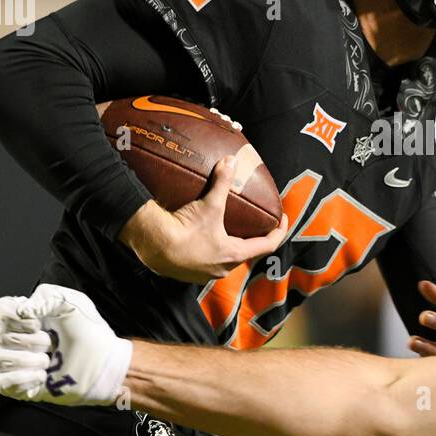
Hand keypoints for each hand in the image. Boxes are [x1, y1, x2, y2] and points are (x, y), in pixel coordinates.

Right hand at [0, 284, 132, 406]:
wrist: (104, 363)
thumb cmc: (90, 332)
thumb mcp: (73, 303)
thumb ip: (47, 296)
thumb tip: (22, 310)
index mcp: (26, 317)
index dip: (11, 317)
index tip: (37, 322)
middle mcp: (17, 339)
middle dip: (31, 341)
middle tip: (53, 344)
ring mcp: (17, 363)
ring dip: (24, 360)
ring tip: (48, 362)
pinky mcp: (21, 386)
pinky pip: (1, 383)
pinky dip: (22, 379)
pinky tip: (42, 377)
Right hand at [119, 156, 288, 282]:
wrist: (152, 246)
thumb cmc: (185, 229)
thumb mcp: (209, 204)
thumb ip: (222, 182)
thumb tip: (231, 160)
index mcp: (235, 255)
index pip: (268, 245)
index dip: (279, 231)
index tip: (283, 219)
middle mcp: (223, 269)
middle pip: (247, 254)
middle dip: (253, 238)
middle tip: (256, 223)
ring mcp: (205, 275)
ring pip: (226, 260)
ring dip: (231, 246)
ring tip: (231, 229)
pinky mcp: (189, 275)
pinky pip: (206, 263)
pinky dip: (211, 251)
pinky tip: (204, 239)